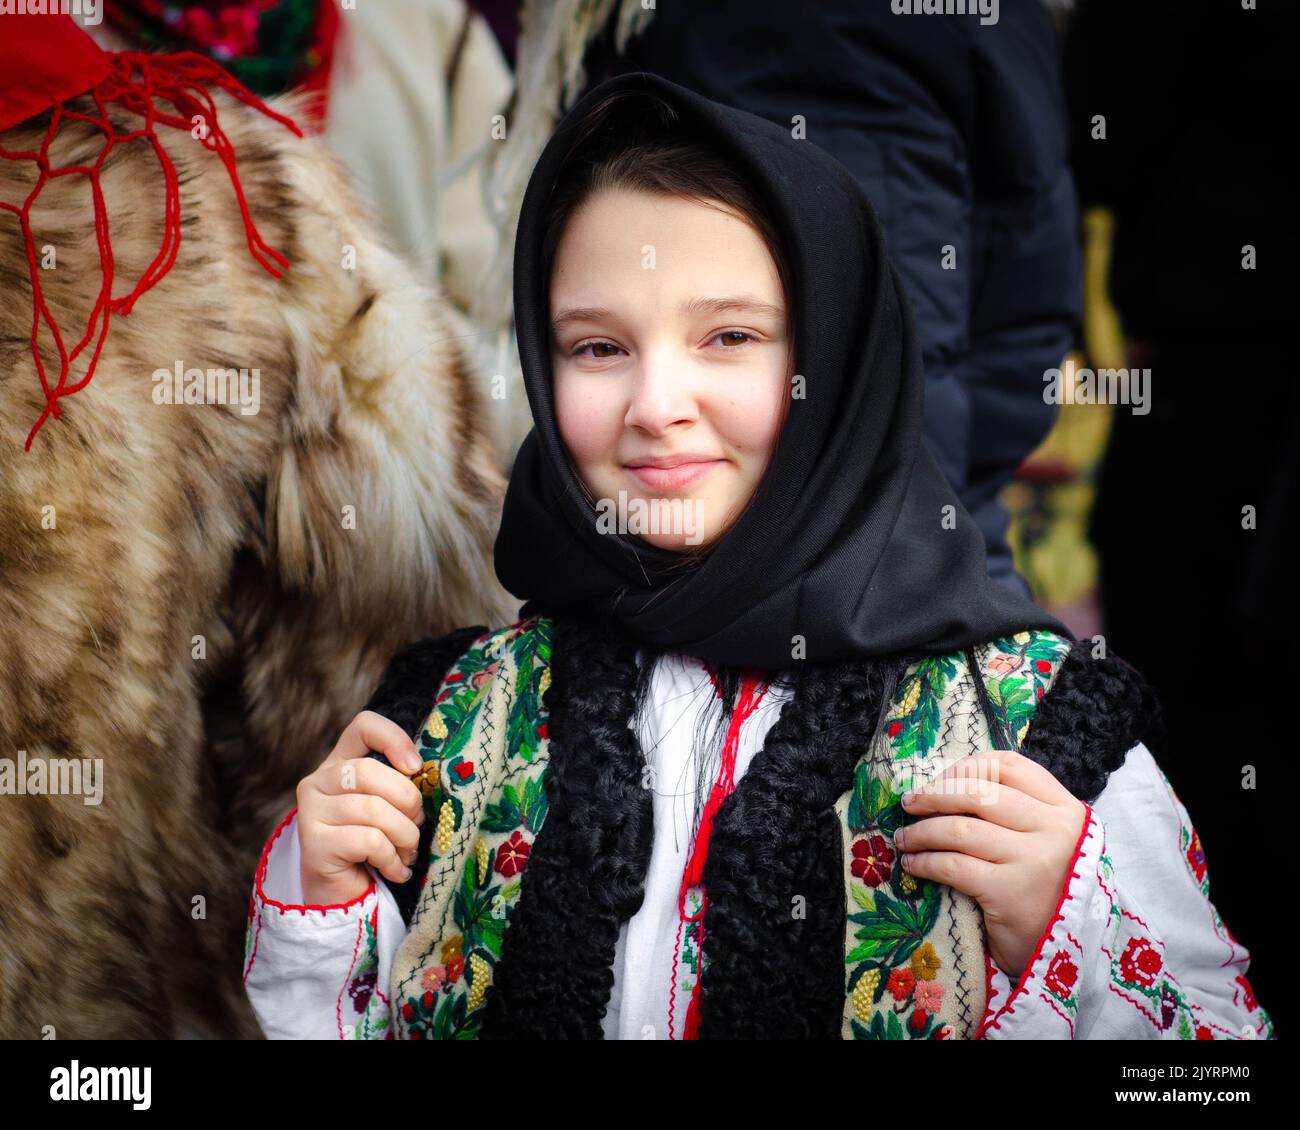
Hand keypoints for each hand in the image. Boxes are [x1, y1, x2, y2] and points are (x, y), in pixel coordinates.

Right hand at [296, 710, 426, 906]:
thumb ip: (400, 785)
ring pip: (373, 810)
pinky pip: (368, 841)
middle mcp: (318, 782)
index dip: (394, 738)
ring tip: (408, 852)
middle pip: (369, 771)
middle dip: (407, 800)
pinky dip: (392, 858)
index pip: (363, 726)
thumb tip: (426, 775)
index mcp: (340, 764)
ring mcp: (310, 811)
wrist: (345, 897)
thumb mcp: (390, 808)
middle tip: (418, 824)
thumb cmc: (374, 847)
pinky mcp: (313, 843)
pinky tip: (396, 870)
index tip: (416, 767)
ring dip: (404, 835)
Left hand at [893, 750, 1086, 981]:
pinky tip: (913, 863)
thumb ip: (1017, 811)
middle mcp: (1055, 830)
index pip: (1010, 766)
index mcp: (1066, 809)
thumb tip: (947, 784)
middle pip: (979, 793)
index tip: (939, 779)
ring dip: (921, 831)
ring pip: (960, 828)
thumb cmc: (1048, 890)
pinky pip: (953, 865)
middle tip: (909, 803)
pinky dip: (924, 861)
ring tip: (904, 838)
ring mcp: (1034, 860)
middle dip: (934, 795)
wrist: (1066, 951)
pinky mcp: (1010, 893)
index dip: (966, 767)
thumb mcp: (1047, 841)